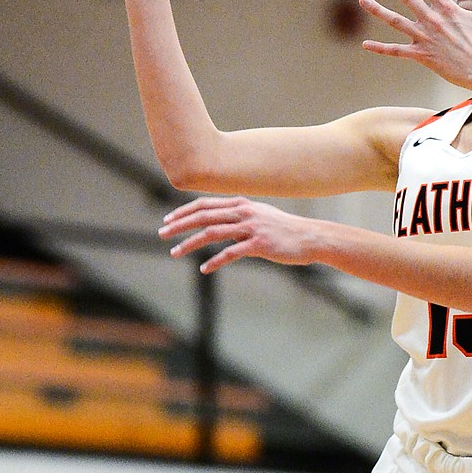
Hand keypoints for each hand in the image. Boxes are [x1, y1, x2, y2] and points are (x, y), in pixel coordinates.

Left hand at [160, 196, 320, 272]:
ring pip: (212, 233)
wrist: (310, 238)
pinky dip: (215, 261)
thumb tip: (218, 223)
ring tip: (175, 253)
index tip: (167, 221)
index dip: (183, 212)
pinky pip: (231, 253)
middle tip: (161, 235)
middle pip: (203, 216)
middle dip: (179, 225)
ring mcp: (251, 227)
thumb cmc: (283, 230)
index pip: (204, 205)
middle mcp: (243, 212)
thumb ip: (238, 217)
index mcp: (241, 204)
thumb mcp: (259, 216)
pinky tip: (204, 269)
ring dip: (190, 243)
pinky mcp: (259, 245)